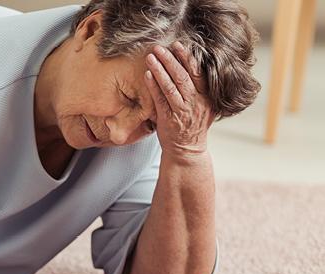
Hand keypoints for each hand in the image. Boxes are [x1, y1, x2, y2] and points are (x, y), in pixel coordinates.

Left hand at [145, 42, 216, 159]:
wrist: (187, 149)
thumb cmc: (193, 124)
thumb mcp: (206, 105)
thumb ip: (202, 87)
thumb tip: (197, 63)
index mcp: (207, 96)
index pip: (198, 72)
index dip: (188, 58)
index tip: (179, 44)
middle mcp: (196, 102)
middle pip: (183, 77)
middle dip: (171, 60)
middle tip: (160, 47)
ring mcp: (182, 111)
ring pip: (171, 87)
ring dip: (160, 70)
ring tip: (151, 56)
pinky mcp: (168, 119)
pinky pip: (160, 100)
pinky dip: (153, 86)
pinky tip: (147, 74)